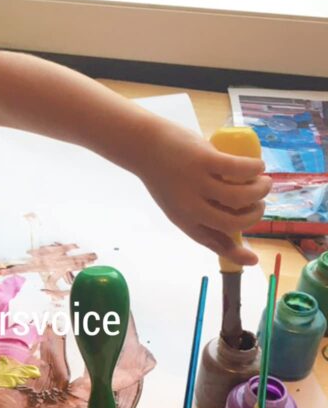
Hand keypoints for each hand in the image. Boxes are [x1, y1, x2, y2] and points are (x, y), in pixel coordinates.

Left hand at [139, 128, 270, 264]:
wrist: (143, 146)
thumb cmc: (163, 174)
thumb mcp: (176, 203)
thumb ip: (196, 214)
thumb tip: (228, 223)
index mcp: (184, 220)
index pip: (211, 242)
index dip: (235, 254)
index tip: (253, 260)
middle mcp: (190, 206)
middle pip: (233, 222)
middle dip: (255, 216)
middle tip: (260, 203)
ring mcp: (197, 183)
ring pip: (240, 196)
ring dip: (260, 191)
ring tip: (264, 182)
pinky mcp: (204, 160)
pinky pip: (239, 169)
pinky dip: (255, 169)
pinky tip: (258, 166)